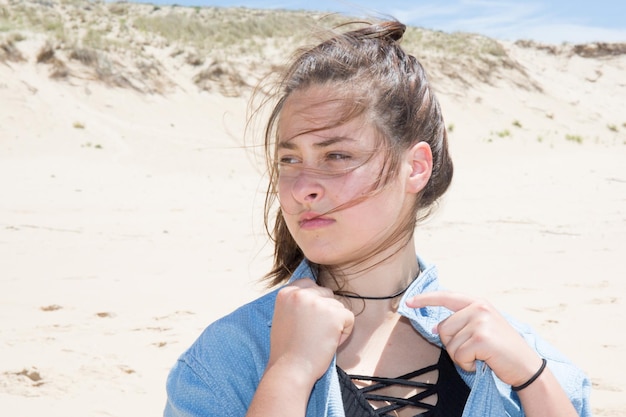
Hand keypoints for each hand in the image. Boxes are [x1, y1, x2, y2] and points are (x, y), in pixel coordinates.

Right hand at [268, 279, 354, 382]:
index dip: (315, 301)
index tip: (309, 320)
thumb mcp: (283, 317)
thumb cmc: (287, 351)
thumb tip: (317, 297)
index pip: (309, 284)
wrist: (290, 369)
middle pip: (326, 293)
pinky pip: (349, 318)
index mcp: (286, 293)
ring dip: (334, 323)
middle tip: (314, 333)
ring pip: (338, 306)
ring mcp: (317, 302)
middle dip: (326, 312)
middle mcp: (301, 293)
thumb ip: (296, 304)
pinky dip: (344, 333)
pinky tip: (329, 343)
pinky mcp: (333, 314)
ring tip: (319, 340)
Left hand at [406, 291, 542, 386]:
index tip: (408, 302)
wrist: (527, 367)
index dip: (425, 299)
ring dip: (461, 357)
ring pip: (449, 344)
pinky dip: (467, 365)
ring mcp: (481, 321)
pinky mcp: (482, 338)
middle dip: (453, 345)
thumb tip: (433, 327)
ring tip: (480, 356)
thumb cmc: (502, 350)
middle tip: (474, 351)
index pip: (445, 297)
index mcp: (478, 302)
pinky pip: (458, 355)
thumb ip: (461, 322)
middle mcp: (479, 307)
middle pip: (443, 328)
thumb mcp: (482, 328)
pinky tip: (482, 363)